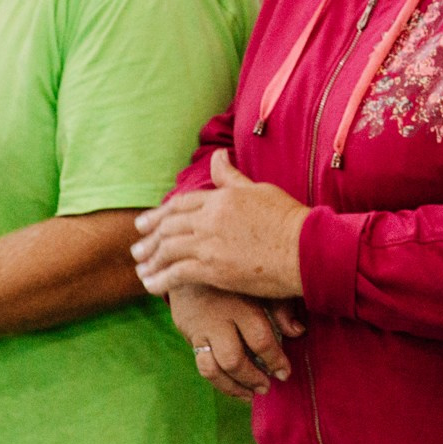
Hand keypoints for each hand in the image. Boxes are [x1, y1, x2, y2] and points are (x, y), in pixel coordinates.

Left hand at [132, 152, 309, 297]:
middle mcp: (210, 219)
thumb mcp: (259, 191)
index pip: (180, 204)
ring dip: (150, 260)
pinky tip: (151, 286)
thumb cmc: (289, 219)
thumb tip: (218, 156)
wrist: (306, 249)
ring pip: (168, 250)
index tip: (145, 224)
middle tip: (136, 248)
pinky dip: (161, 280)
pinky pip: (177, 274)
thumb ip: (232, 178)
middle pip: (168, 226)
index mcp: (221, 198)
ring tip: (140, 269)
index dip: (159, 214)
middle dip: (149, 238)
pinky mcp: (214, 270)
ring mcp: (210, 244)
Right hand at [169, 282, 304, 400]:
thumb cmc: (235, 271)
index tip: (285, 373)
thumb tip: (298, 332)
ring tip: (251, 394)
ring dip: (233, 387)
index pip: (259, 339)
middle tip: (268, 386)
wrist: (189, 259)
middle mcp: (217, 317)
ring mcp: (199, 328)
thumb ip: (280, 307)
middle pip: (233, 359)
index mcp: (240, 301)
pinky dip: (218, 381)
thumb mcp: (259, 282)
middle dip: (253, 378)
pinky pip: (201, 365)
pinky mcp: (188, 334)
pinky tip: (233, 386)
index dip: (275, 360)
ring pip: (212, 368)